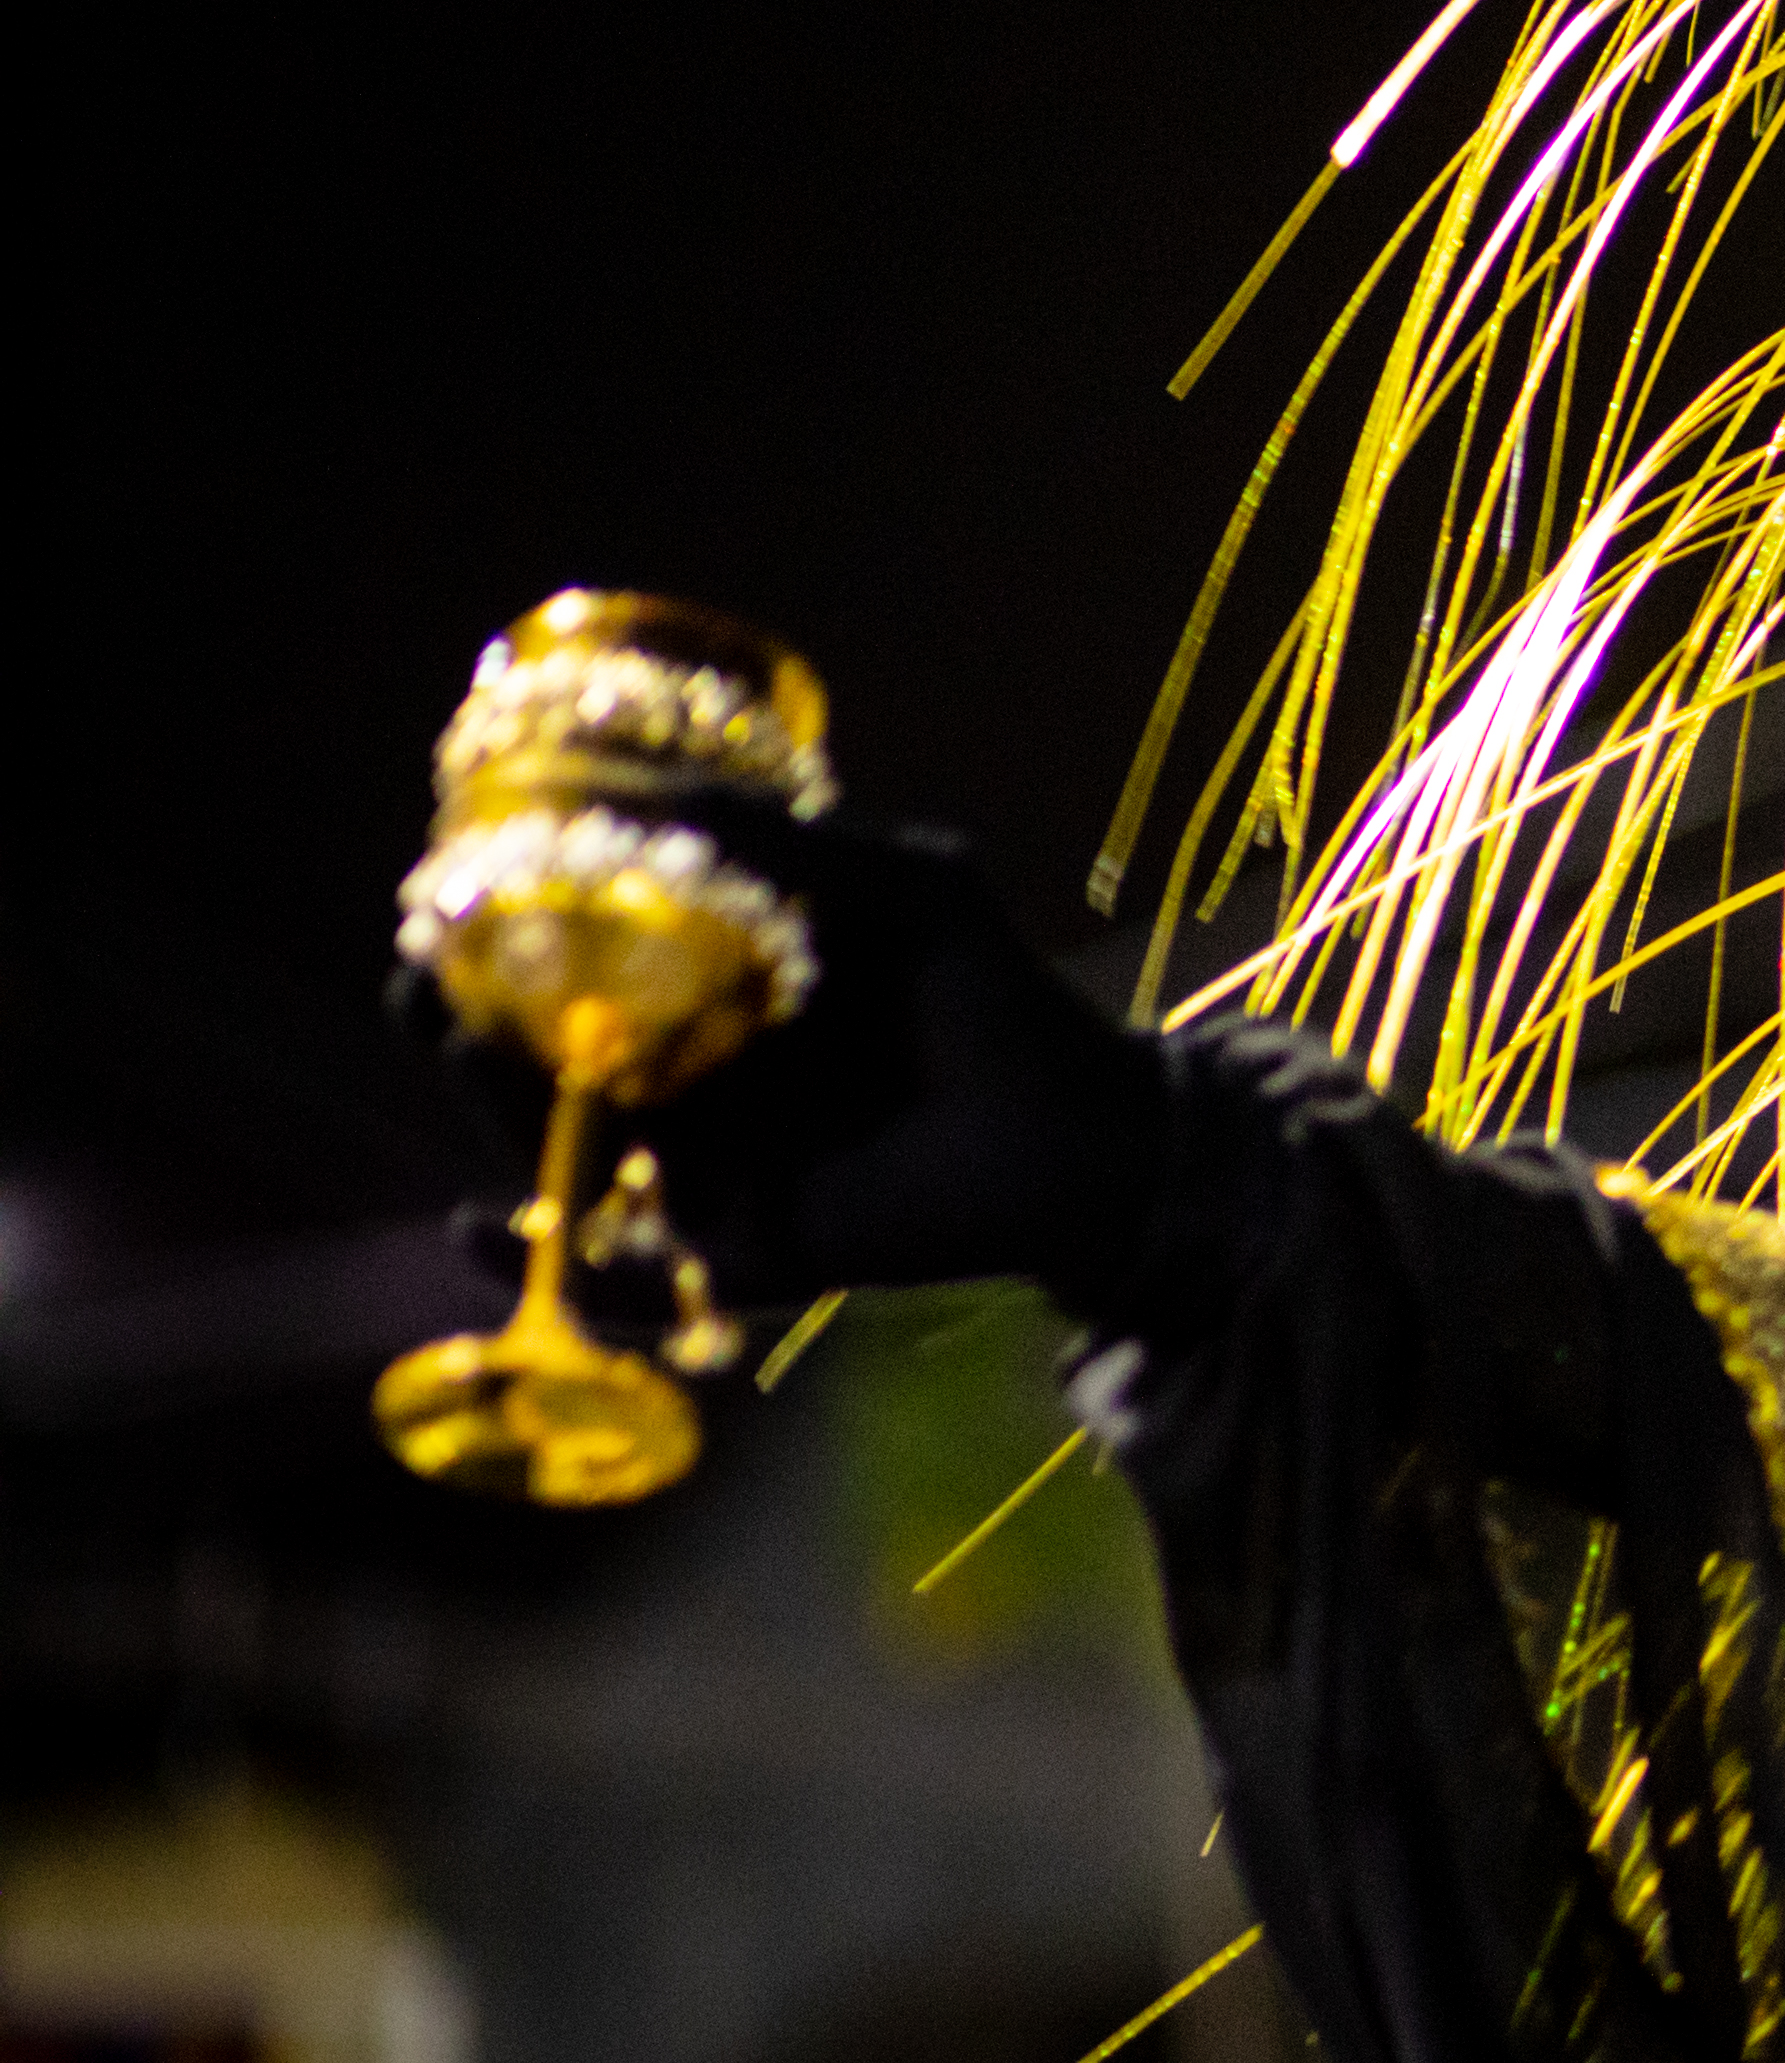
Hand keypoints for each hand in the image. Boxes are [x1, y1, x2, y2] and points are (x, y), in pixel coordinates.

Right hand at [420, 809, 1183, 1317]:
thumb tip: (628, 785)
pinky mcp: (738, 1255)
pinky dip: (540, 1267)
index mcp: (716, 998)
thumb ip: (779, 844)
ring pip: (563, 1156)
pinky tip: (478, 1227)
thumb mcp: (901, 888)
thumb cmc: (995, 997)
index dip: (500, 942)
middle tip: (420, 983)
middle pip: (540, 1068)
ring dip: (493, 1111)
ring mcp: (707, 1174)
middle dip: (463, 1028)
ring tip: (463, 1050)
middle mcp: (694, 1087)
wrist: (1086, 1130)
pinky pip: (617, 1278)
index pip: (579, 973)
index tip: (443, 898)